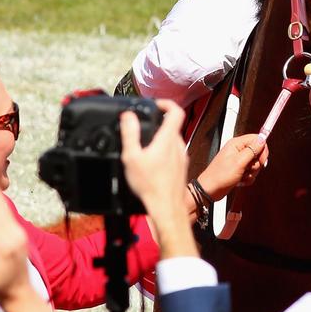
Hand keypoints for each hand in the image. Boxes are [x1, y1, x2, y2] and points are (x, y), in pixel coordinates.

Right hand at [120, 100, 196, 257]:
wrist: (167, 207)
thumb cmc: (150, 185)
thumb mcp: (132, 157)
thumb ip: (130, 134)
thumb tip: (128, 116)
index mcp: (168, 138)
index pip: (175, 110)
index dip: (166, 103)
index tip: (155, 104)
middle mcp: (178, 145)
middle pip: (172, 125)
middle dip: (158, 123)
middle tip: (144, 126)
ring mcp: (182, 157)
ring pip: (173, 140)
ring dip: (161, 138)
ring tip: (145, 145)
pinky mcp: (181, 168)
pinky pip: (173, 153)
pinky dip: (164, 151)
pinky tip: (151, 162)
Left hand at [199, 134, 268, 199]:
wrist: (210, 190)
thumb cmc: (220, 175)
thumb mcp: (239, 162)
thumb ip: (252, 150)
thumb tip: (262, 140)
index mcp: (237, 144)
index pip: (256, 139)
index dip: (262, 149)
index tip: (261, 159)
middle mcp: (238, 150)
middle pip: (258, 152)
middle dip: (256, 164)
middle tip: (248, 168)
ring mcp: (239, 161)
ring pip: (255, 164)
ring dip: (252, 172)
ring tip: (242, 175)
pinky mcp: (239, 170)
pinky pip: (251, 172)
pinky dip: (248, 178)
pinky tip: (241, 180)